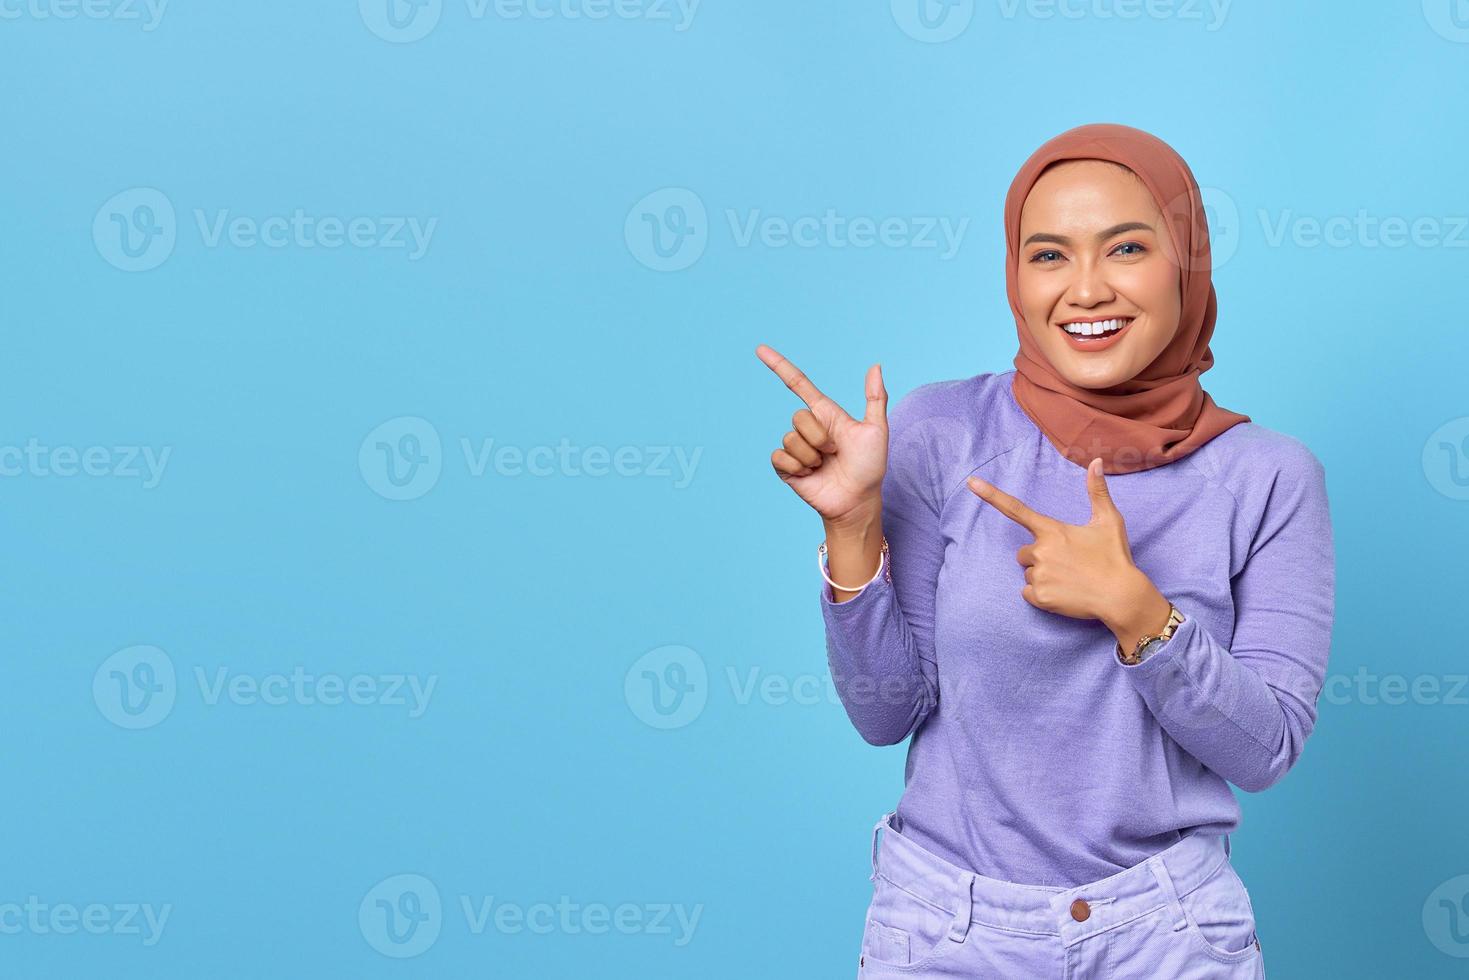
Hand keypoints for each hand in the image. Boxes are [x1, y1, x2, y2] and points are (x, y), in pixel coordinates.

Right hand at [756, 344, 886, 526]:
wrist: (858, 500)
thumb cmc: (870, 466)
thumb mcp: (876, 430)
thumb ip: (875, 398)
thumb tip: (876, 366)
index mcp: (825, 413)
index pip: (798, 383)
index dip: (778, 365)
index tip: (760, 349)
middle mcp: (808, 428)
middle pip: (798, 417)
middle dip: (820, 437)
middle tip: (835, 453)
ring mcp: (796, 448)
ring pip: (791, 439)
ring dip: (812, 456)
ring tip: (824, 466)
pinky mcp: (786, 467)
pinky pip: (780, 456)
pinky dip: (798, 467)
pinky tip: (809, 475)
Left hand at [967, 458, 1170, 646]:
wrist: (1121, 596)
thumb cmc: (1115, 557)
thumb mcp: (1109, 521)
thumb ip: (1097, 491)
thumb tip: (1095, 461)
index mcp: (1052, 530)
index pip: (1016, 509)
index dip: (991, 495)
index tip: (971, 482)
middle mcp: (1040, 550)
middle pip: (1024, 553)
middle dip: (1040, 557)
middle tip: (1067, 563)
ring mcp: (1039, 575)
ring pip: (1028, 573)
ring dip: (1043, 576)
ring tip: (1070, 579)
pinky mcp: (1040, 597)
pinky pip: (1028, 593)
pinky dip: (1042, 595)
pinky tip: (1064, 593)